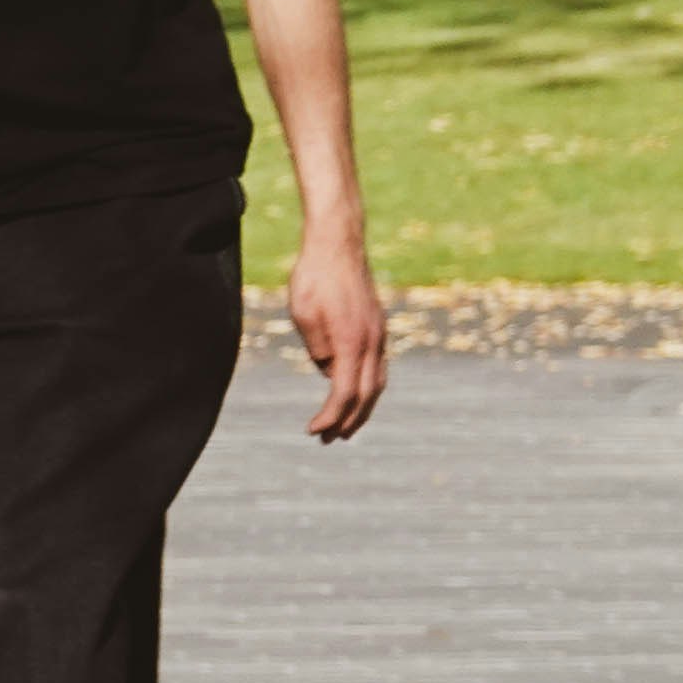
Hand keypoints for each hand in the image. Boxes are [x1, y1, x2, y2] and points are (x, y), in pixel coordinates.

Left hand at [290, 233, 387, 440]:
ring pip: (377, 382)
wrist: (338, 242)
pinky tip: (355, 392)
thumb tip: (328, 370)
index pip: (345, 392)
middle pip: (367, 394)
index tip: (313, 430)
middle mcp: (372, 340)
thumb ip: (317, 348)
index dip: (331, 416)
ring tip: (345, 426)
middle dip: (349, 421)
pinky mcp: (377, 326)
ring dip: (362, 408)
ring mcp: (378, 333)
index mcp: (352, 341)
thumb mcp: (303, 314)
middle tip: (329, 440)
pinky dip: (368, 387)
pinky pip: (377, 366)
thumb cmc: (315, 275)